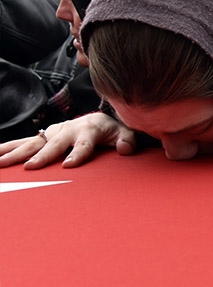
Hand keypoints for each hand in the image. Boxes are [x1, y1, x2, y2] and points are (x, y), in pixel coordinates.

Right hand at [0, 112, 136, 168]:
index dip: (78, 154)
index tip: (68, 165)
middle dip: (43, 155)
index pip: (84, 144)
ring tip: (2, 163)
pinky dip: (8, 147)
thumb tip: (124, 149)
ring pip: (34, 143)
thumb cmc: (110, 130)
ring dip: (17, 153)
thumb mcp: (124, 132)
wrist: (96, 119)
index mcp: (89, 130)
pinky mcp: (43, 137)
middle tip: (31, 167)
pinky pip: (23, 142)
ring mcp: (53, 133)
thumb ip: (127, 140)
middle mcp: (69, 130)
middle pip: (55, 144)